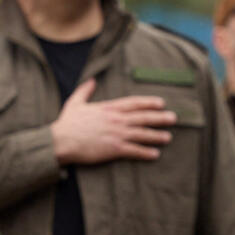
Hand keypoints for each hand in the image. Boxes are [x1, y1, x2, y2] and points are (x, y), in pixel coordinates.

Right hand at [51, 79, 176, 164]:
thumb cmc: (66, 123)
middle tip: (173, 119)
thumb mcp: (75, 103)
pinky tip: (155, 154)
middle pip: (144, 117)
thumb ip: (85, 91)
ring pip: (143, 134)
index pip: (134, 103)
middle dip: (160, 118)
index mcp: (108, 108)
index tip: (161, 103)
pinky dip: (146, 152)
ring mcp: (117, 134)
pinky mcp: (114, 149)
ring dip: (157, 136)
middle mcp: (116, 120)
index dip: (149, 102)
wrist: (61, 141)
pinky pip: (135, 150)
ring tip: (168, 137)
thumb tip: (91, 80)